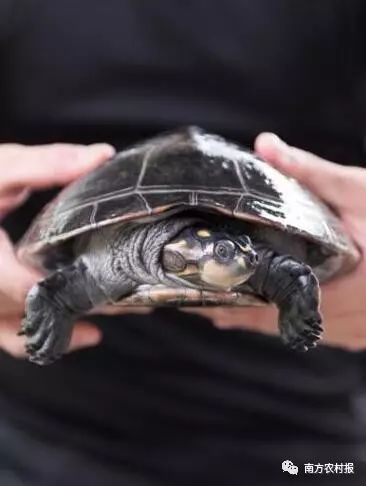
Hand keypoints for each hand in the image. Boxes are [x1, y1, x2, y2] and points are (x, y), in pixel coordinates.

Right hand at [0, 142, 114, 357]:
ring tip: (127, 309)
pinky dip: (48, 338)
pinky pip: (13, 337)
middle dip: (89, 302)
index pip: (23, 285)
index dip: (70, 287)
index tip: (116, 282)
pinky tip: (88, 333)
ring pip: (28, 330)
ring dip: (78, 322)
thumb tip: (100, 156)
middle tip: (140, 295)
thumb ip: (44, 164)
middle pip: (37, 310)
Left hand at [187, 133, 365, 350]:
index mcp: (342, 292)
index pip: (272, 310)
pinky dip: (300, 322)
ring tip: (237, 312)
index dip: (236, 310)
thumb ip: (311, 173)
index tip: (206, 306)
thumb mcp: (362, 191)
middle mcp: (351, 320)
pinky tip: (289, 312)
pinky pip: (328, 331)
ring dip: (270, 323)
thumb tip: (266, 147)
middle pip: (282, 326)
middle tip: (210, 308)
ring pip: (304, 332)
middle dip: (244, 318)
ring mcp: (363, 330)